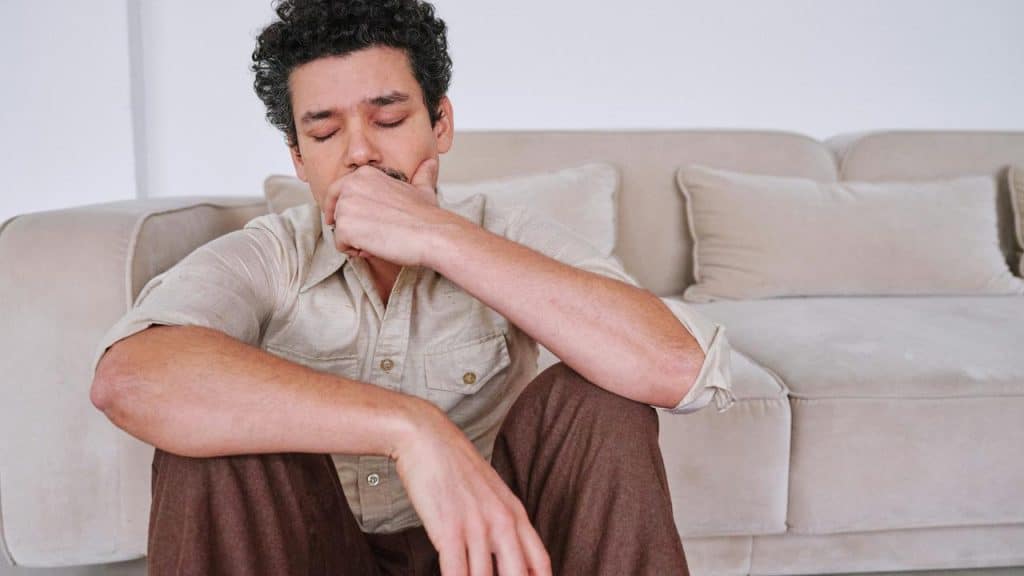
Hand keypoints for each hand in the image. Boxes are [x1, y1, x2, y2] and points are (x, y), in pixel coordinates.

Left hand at [324, 157, 454, 265]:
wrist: (432, 234)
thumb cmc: (428, 215)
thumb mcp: (423, 189)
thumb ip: (420, 176)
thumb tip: (429, 165)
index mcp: (364, 174)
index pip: (338, 192)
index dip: (343, 208)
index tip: (350, 219)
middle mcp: (350, 185)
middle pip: (336, 212)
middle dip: (347, 225)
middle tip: (363, 236)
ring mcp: (346, 206)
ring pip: (338, 230)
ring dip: (355, 240)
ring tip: (378, 241)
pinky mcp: (344, 228)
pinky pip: (340, 245)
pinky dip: (356, 252)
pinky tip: (375, 248)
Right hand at [394, 404, 551, 575]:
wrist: (427, 438)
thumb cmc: (454, 467)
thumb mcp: (490, 492)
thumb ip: (501, 522)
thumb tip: (504, 556)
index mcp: (516, 514)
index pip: (540, 564)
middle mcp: (503, 522)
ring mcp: (478, 526)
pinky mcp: (450, 529)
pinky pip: (456, 573)